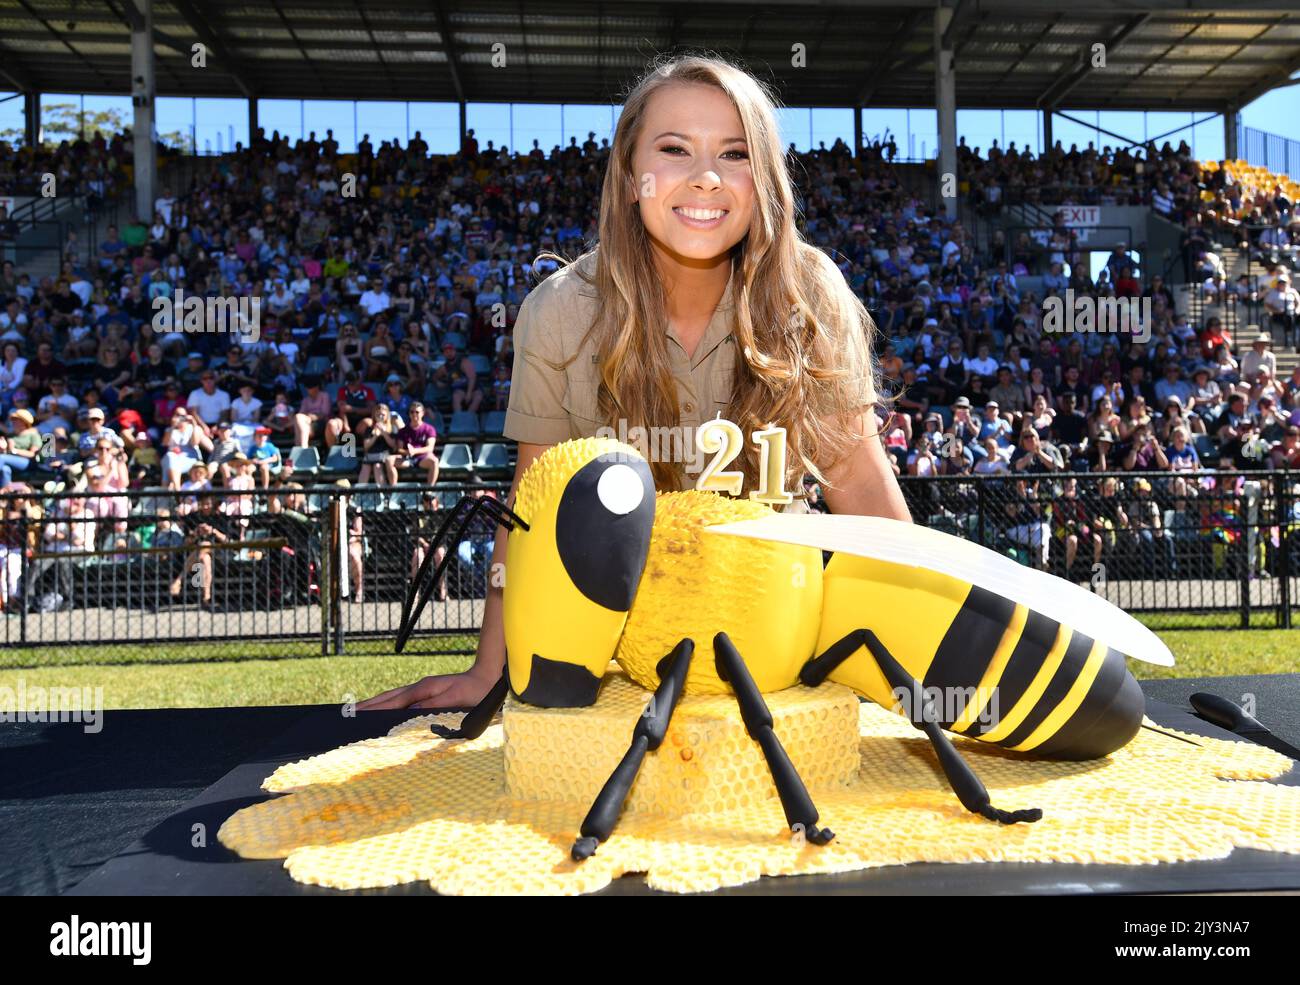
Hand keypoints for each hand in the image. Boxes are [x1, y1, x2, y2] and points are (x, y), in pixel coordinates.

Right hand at [357, 663, 499, 710]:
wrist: (487, 679)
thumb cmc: (473, 693)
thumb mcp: (453, 700)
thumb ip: (431, 706)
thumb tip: (409, 713)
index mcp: (423, 689)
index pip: (393, 701)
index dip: (375, 709)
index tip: (357, 714)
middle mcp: (419, 688)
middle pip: (388, 697)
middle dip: (368, 705)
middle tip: (348, 713)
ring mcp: (422, 689)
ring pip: (393, 697)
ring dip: (376, 704)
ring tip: (358, 711)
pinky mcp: (426, 692)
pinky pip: (401, 699)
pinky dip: (388, 704)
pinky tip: (384, 710)